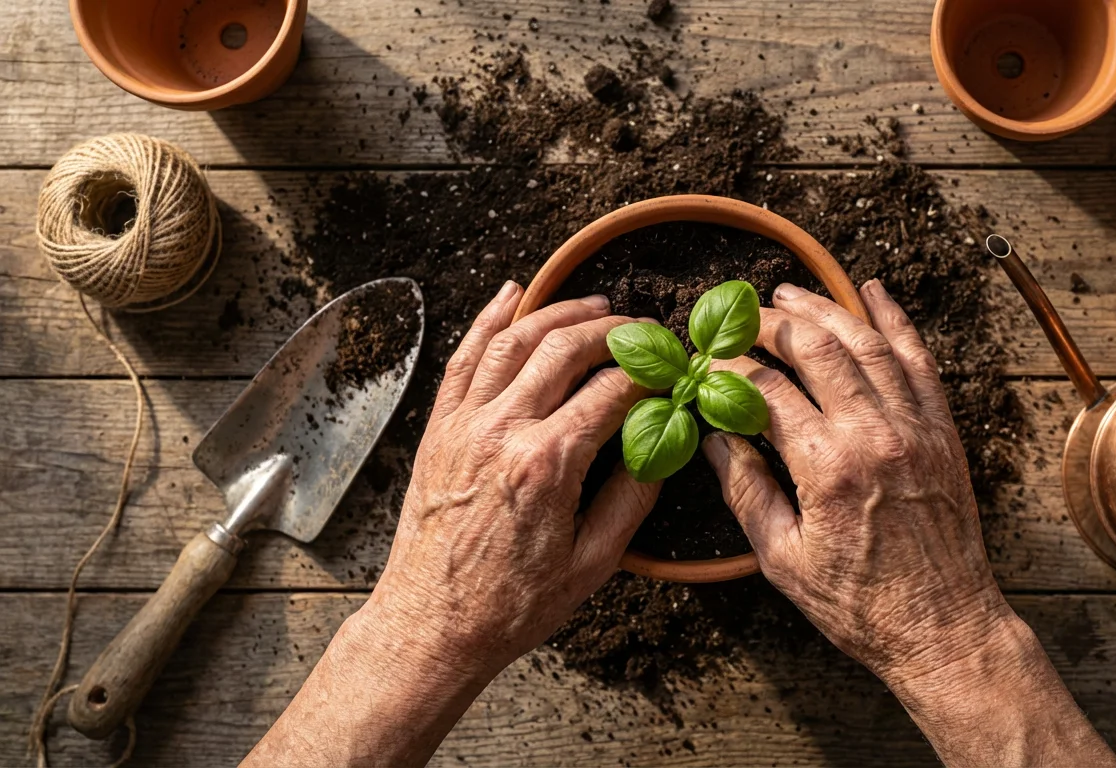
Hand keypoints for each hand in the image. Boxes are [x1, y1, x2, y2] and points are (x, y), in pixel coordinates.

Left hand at [370, 281, 658, 678]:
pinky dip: (487, 319)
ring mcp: (464, 425)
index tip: (671, 367)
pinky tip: (511, 294)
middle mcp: (502, 431)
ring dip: (558, 313)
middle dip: (612, 329)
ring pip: (513, 340)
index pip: (612, 391)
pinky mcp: (439, 429)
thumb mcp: (592, 563)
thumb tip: (661, 447)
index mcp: (547, 464)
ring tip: (593, 306)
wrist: (432, 625)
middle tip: (643, 329)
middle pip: (565, 349)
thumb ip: (632, 498)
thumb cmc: (510, 605)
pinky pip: (464, 359)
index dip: (650, 371)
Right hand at [702, 280, 1008, 677]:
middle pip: (817, 349)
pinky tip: (874, 292)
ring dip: (826, 309)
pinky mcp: (942, 432)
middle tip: (743, 316)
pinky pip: (919, 361)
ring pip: (867, 344)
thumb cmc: (860, 605)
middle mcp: (875, 436)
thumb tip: (715, 440)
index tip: (710, 362)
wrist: (943, 627)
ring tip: (792, 294)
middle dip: (773, 323)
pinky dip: (896, 321)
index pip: (768, 390)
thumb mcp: (782, 560)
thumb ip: (746, 493)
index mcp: (828, 468)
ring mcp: (915, 429)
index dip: (732, 368)